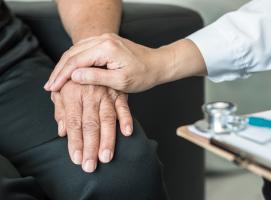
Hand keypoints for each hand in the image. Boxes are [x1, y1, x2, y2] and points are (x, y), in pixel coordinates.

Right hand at [44, 34, 174, 92]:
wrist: (157, 64)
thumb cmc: (143, 75)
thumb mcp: (120, 81)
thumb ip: (96, 77)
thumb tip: (73, 76)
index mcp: (106, 48)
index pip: (76, 61)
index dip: (62, 75)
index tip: (52, 88)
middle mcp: (103, 39)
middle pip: (72, 53)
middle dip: (59, 70)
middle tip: (49, 86)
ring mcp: (104, 38)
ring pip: (76, 50)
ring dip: (64, 65)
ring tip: (55, 80)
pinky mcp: (106, 42)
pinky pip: (83, 49)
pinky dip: (74, 60)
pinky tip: (69, 70)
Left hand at [51, 81, 132, 172]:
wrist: (92, 56)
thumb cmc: (75, 77)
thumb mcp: (62, 90)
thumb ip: (61, 109)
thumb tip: (61, 131)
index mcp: (72, 92)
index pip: (73, 122)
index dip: (75, 142)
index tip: (77, 159)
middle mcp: (89, 93)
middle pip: (90, 124)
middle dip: (90, 146)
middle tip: (90, 165)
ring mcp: (106, 93)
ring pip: (107, 119)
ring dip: (107, 139)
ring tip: (106, 156)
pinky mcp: (119, 92)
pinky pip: (123, 107)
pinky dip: (126, 119)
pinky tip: (127, 133)